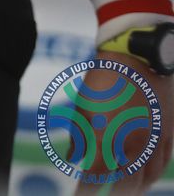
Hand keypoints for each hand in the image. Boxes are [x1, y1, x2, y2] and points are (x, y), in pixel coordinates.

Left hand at [76, 50, 172, 193]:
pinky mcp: (169, 132)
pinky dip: (154, 173)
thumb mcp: (83, 107)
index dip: (87, 191)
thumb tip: (74, 157)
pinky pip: (164, 161)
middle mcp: (135, 146)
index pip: (97, 177)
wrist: (139, 57)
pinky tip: (148, 176)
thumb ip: (80, 136)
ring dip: (135, 187)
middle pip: (126, 183)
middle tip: (103, 195)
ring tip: (125, 192)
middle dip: (114, 193)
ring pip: (148, 176)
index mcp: (110, 140)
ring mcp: (156, 141)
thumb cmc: (104, 80)